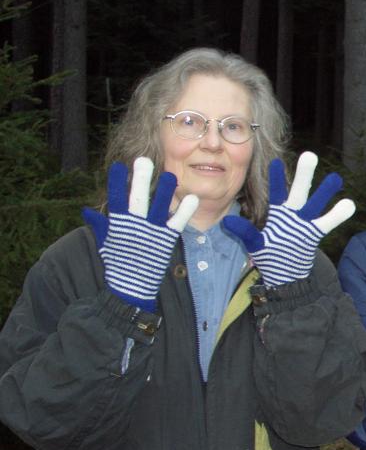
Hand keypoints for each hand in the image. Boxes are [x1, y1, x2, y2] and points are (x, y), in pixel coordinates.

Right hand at [82, 158, 198, 311]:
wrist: (131, 288)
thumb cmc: (118, 264)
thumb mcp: (107, 243)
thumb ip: (100, 226)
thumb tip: (88, 211)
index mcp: (118, 225)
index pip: (115, 200)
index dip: (116, 183)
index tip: (118, 166)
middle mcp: (134, 227)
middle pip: (136, 199)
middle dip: (139, 180)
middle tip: (143, 161)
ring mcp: (151, 233)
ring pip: (159, 207)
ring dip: (165, 191)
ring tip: (171, 175)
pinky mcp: (166, 241)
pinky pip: (177, 222)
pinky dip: (185, 211)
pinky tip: (193, 198)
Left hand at [223, 152, 354, 285]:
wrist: (286, 274)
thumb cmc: (269, 255)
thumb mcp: (254, 243)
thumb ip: (244, 231)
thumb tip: (226, 221)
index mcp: (277, 213)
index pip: (276, 192)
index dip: (276, 178)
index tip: (274, 161)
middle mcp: (293, 213)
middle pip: (300, 191)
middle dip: (305, 175)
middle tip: (310, 155)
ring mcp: (306, 222)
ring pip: (317, 203)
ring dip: (325, 192)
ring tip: (336, 178)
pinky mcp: (315, 233)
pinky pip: (328, 222)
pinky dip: (338, 215)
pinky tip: (349, 204)